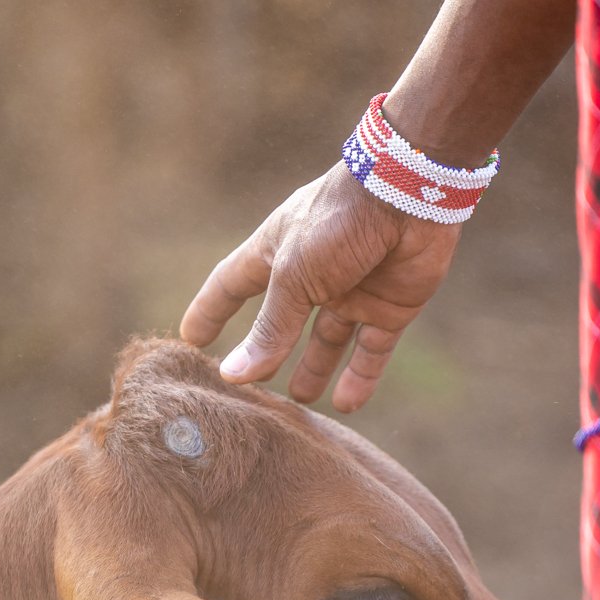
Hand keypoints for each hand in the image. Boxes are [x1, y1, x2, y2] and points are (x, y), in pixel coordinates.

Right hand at [181, 163, 461, 412]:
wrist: (409, 196)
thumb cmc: (339, 224)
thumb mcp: (295, 278)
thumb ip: (270, 329)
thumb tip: (235, 376)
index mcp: (277, 253)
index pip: (232, 284)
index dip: (211, 310)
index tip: (191, 339)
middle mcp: (312, 274)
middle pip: (282, 320)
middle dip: (268, 351)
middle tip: (252, 387)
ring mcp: (352, 291)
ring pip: (328, 339)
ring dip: (315, 368)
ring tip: (302, 400)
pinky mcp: (390, 306)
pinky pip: (372, 349)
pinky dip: (361, 376)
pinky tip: (348, 403)